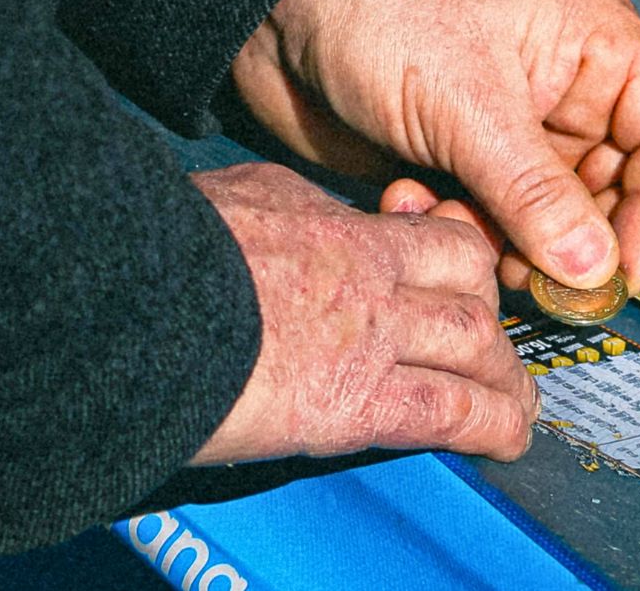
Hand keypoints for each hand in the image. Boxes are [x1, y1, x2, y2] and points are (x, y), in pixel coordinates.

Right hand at [188, 162, 536, 464]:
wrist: (123, 300)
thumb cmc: (154, 250)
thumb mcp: (234, 197)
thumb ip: (282, 207)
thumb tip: (292, 213)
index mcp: (334, 224)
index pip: (432, 236)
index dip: (460, 262)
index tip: (460, 285)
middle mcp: (369, 275)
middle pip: (469, 284)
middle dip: (490, 318)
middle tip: (492, 346)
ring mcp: (370, 338)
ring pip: (477, 347)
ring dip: (505, 377)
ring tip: (516, 401)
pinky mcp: (357, 402)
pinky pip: (451, 413)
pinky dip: (492, 428)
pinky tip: (510, 441)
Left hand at [232, 0, 639, 292]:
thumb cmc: (382, 4)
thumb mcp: (471, 103)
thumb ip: (538, 195)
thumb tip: (598, 273)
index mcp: (599, 52)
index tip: (619, 272)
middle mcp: (566, 96)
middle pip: (613, 197)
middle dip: (571, 243)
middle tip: (528, 277)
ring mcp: (512, 134)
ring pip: (545, 223)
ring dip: (502, 243)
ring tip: (450, 222)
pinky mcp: (461, 164)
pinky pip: (486, 223)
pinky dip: (456, 230)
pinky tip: (408, 203)